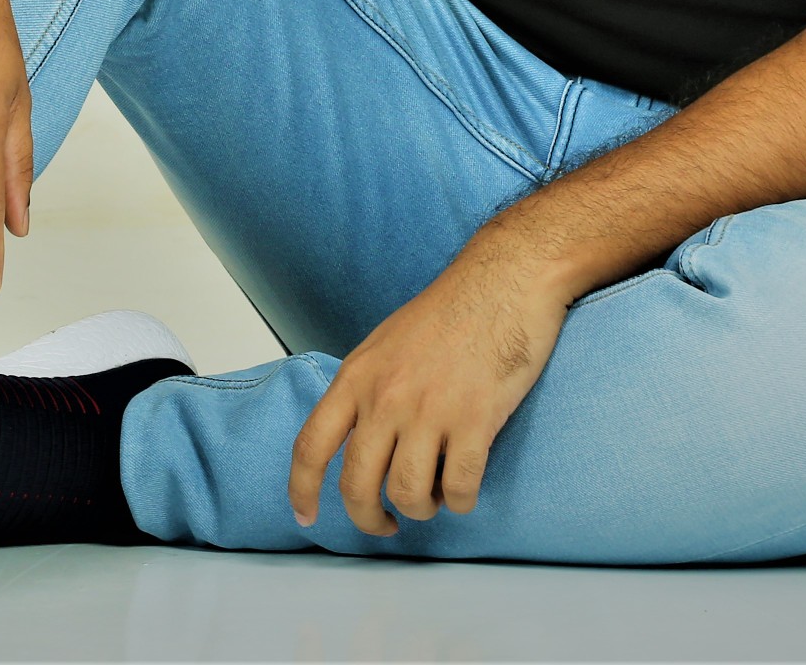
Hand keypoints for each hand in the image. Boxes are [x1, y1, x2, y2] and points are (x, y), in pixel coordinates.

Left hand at [286, 240, 570, 535]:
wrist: (503, 281)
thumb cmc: (449, 310)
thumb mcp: (384, 342)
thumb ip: (364, 389)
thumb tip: (355, 434)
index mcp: (357, 377)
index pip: (311, 446)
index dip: (302, 490)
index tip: (305, 517)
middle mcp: (386, 398)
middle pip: (358, 485)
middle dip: (369, 518)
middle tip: (385, 524)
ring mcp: (430, 411)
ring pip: (409, 495)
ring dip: (421, 509)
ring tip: (434, 497)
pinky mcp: (476, 421)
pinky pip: (460, 489)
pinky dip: (461, 501)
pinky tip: (464, 489)